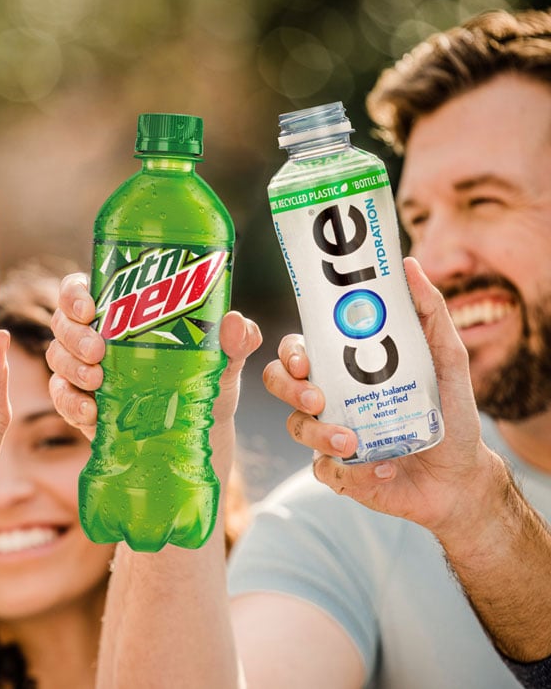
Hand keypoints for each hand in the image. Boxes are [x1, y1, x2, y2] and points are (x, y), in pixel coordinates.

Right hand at [46, 272, 262, 472]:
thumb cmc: (205, 380)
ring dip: (72, 368)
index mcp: (119, 311)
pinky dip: (71, 404)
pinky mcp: (81, 405)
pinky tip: (91, 412)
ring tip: (97, 383)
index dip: (74, 294)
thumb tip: (237, 323)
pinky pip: (61, 399)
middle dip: (74, 335)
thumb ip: (234, 341)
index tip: (90, 307)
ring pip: (57, 358)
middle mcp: (94, 336)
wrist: (198, 434)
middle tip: (98, 350)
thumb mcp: (222, 360)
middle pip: (62, 322)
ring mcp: (83, 371)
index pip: (79, 290)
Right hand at [262, 257, 497, 537]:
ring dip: (320, 435)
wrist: (461, 476)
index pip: (297, 350)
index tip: (304, 361)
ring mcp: (328, 434)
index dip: (289, 353)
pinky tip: (383, 470)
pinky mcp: (338, 473)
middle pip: (279, 384)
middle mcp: (328, 396)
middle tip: (317, 398)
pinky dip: (352, 473)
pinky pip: (324, 471)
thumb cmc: (448, 411)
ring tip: (354, 443)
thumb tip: (410, 264)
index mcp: (341, 366)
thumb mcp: (446, 357)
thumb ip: (428, 311)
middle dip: (289, 390)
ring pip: (297, 428)